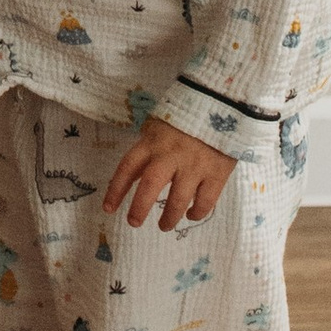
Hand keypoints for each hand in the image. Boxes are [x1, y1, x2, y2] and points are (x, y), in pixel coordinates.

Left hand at [101, 126, 236, 233]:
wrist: (222, 105)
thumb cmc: (185, 118)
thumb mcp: (159, 126)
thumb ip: (148, 149)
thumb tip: (134, 176)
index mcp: (153, 141)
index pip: (128, 167)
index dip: (116, 189)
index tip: (108, 208)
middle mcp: (171, 154)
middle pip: (150, 185)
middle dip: (139, 208)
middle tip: (134, 223)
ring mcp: (195, 164)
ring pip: (178, 199)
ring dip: (169, 217)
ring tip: (163, 226)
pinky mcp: (217, 172)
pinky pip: (206, 201)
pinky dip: (197, 213)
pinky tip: (191, 215)